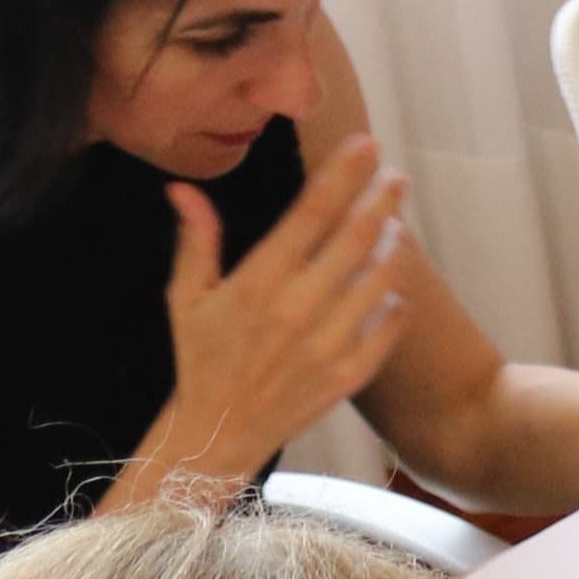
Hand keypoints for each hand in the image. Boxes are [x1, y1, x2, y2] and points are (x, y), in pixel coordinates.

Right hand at [147, 132, 415, 485]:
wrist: (218, 432)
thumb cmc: (201, 357)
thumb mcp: (186, 297)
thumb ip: (195, 240)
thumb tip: (182, 188)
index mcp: (256, 284)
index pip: (310, 214)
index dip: (343, 175)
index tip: (367, 145)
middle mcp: (297, 309)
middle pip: (357, 238)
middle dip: (382, 199)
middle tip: (395, 177)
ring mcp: (328, 342)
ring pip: (381, 277)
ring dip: (394, 244)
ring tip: (394, 225)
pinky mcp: (350, 373)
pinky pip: (389, 323)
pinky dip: (396, 299)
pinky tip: (391, 285)